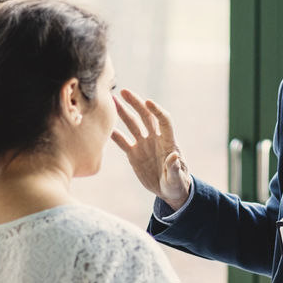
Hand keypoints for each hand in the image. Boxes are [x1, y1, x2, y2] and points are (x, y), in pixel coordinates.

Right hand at [111, 89, 190, 210]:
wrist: (169, 191)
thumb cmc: (177, 184)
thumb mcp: (177, 179)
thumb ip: (175, 168)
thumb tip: (174, 156)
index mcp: (168, 142)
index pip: (164, 121)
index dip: (157, 110)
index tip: (148, 102)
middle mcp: (155, 139)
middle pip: (146, 116)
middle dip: (136, 103)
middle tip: (124, 91)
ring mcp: (144, 145)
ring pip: (133, 125)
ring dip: (123, 113)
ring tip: (112, 101)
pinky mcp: (134, 154)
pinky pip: (123, 141)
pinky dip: (114, 135)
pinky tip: (104, 127)